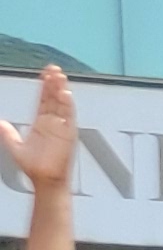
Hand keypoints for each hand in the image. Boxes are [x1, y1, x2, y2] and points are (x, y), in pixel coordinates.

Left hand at [1, 68, 72, 189]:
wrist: (45, 180)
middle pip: (54, 98)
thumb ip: (8, 134)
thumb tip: (1, 123)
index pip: (44, 100)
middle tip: (53, 69)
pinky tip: (65, 94)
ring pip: (63, 104)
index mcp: (41, 124)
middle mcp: (53, 123)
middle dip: (54, 83)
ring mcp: (62, 127)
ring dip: (61, 89)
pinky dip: (68, 105)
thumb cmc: (35, 167)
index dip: (43, 87)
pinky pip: (70, 117)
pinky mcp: (69, 134)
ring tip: (59, 76)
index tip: (44, 74)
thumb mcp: (16, 147)